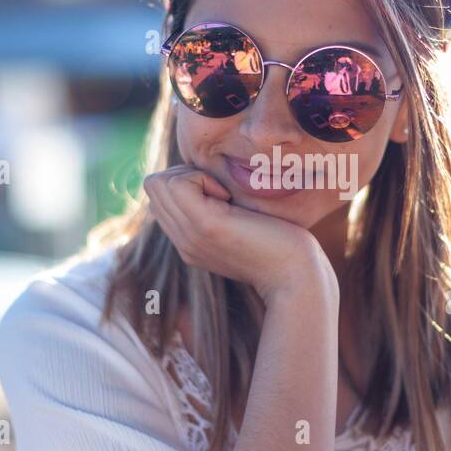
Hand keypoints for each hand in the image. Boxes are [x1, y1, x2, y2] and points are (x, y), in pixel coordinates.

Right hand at [144, 165, 335, 303]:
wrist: (296, 276)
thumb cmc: (282, 246)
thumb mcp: (241, 226)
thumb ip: (219, 210)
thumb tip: (212, 181)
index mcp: (188, 240)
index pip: (158, 194)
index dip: (186, 181)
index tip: (222, 195)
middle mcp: (182, 241)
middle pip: (154, 185)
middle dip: (186, 175)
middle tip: (223, 193)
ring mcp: (189, 235)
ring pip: (158, 182)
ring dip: (193, 176)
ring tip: (225, 197)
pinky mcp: (205, 226)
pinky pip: (178, 183)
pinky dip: (202, 178)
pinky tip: (229, 199)